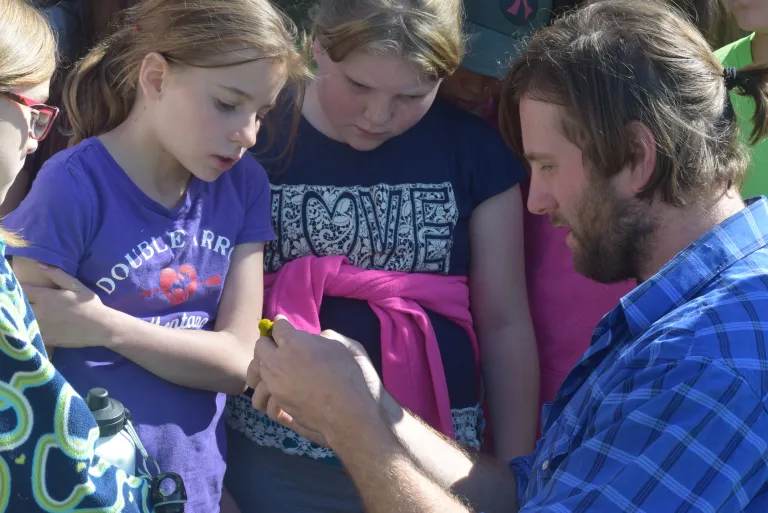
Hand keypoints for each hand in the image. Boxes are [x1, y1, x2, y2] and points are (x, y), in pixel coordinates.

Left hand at [23, 264, 111, 347]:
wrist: (100, 327)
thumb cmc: (89, 304)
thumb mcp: (76, 285)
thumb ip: (57, 274)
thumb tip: (39, 264)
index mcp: (45, 296)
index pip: (22, 290)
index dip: (21, 289)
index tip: (25, 289)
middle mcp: (39, 311)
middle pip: (19, 306)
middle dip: (21, 303)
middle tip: (29, 302)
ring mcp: (41, 327)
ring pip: (23, 320)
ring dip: (25, 317)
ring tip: (33, 314)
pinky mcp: (45, 339)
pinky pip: (30, 334)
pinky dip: (31, 330)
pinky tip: (40, 327)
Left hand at [246, 316, 384, 445]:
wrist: (346, 410)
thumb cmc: (347, 375)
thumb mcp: (337, 346)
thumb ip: (316, 339)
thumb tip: (307, 340)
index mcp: (293, 342)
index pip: (278, 327)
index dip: (282, 325)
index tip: (283, 326)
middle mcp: (277, 360)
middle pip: (260, 345)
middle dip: (269, 343)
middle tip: (279, 346)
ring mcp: (274, 383)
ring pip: (255, 368)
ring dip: (264, 365)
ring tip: (274, 368)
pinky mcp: (276, 401)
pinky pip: (261, 391)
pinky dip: (267, 387)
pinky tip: (276, 387)